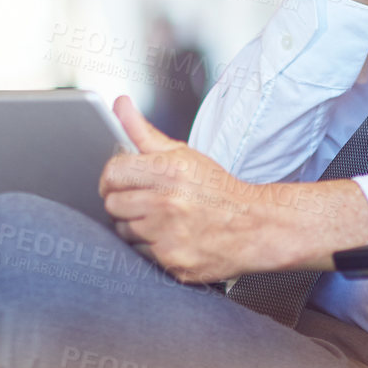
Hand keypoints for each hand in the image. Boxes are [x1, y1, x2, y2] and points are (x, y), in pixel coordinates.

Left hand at [98, 97, 287, 282]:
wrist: (254, 226)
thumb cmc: (217, 189)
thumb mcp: (183, 154)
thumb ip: (144, 132)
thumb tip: (120, 105)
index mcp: (168, 172)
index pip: (113, 173)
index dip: (113, 178)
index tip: (120, 182)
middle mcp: (167, 204)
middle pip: (112, 204)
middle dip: (124, 202)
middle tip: (145, 201)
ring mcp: (169, 236)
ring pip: (123, 231)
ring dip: (136, 226)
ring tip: (161, 220)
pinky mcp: (173, 262)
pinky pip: (141, 255)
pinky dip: (152, 248)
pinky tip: (171, 237)